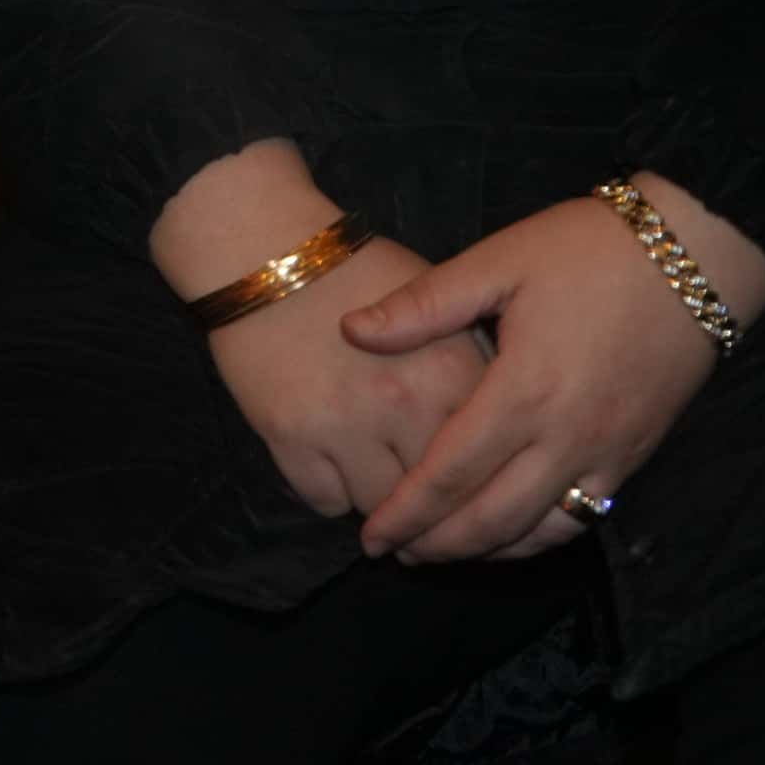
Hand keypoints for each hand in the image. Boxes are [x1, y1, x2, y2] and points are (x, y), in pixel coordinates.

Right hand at [154, 139, 480, 521]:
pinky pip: (325, 502)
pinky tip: (337, 470)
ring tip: (384, 493)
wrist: (261, 247)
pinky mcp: (290, 438)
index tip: (481, 492)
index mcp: (450, 369)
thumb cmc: (356, 270)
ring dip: (384, 507)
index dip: (486, 481)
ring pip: (380, 510)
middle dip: (437, 513)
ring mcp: (344, 426)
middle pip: (437, 496)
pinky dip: (334, 495)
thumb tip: (503, 421)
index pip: (487, 457)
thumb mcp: (435, 300)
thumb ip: (474, 360)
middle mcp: (403, 404)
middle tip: (432, 516)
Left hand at [342, 176, 764, 562]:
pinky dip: (543, 536)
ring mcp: (609, 453)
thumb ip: (423, 306)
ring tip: (446, 550)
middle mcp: (567, 438)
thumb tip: (351, 331)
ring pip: (542, 533)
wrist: (698, 253)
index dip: (405, 514)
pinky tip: (514, 530)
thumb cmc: (590, 249)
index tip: (370, 538)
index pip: (449, 476)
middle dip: (439, 547)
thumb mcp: (499, 261)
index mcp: (523, 393)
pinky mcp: (637, 454)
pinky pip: (585, 517)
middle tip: (397, 554)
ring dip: (491, 551)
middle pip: (492, 521)